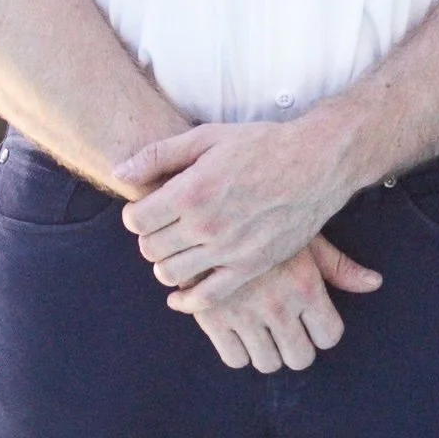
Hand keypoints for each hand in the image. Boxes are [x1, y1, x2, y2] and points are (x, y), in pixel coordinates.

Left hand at [118, 114, 365, 304]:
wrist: (318, 162)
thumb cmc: (262, 144)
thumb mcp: (208, 137)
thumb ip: (160, 154)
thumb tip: (120, 172)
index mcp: (191, 190)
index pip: (135, 221)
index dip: (136, 214)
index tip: (147, 209)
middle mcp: (206, 224)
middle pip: (150, 248)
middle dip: (150, 237)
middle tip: (164, 227)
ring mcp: (228, 250)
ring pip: (170, 274)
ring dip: (166, 263)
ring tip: (178, 248)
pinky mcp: (250, 267)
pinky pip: (206, 298)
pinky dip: (187, 301)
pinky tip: (182, 292)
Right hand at [187, 238, 381, 371]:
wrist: (210, 214)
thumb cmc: (266, 222)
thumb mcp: (306, 238)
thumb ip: (339, 266)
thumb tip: (374, 283)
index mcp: (305, 285)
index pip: (329, 336)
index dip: (324, 333)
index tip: (315, 323)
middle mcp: (277, 305)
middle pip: (300, 358)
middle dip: (297, 348)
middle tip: (290, 331)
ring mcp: (243, 315)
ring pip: (267, 363)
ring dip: (269, 352)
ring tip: (265, 331)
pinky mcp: (212, 320)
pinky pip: (234, 359)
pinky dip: (239, 351)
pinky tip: (241, 331)